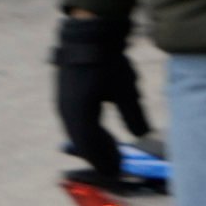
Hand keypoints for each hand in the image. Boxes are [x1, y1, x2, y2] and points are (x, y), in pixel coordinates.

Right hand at [52, 13, 153, 183]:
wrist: (87, 34)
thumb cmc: (107, 61)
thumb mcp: (126, 88)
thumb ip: (134, 114)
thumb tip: (143, 134)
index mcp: (80, 113)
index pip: (91, 146)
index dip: (104, 160)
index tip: (118, 171)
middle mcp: (67, 111)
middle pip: (83, 143)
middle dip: (100, 155)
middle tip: (118, 165)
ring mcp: (63, 104)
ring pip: (79, 133)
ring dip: (95, 144)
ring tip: (114, 150)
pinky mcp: (65, 97)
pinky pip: (76, 122)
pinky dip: (90, 131)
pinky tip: (103, 131)